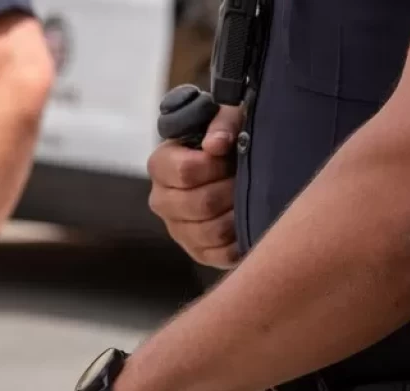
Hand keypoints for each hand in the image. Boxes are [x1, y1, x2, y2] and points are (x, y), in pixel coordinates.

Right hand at [147, 104, 243, 268]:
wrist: (239, 167)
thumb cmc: (232, 138)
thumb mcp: (231, 118)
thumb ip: (223, 123)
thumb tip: (215, 145)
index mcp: (161, 165)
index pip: (185, 172)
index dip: (215, 165)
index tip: (229, 156)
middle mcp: (161, 200)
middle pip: (200, 204)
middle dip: (231, 190)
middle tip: (244, 178)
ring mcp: (178, 230)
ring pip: (212, 231)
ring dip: (238, 213)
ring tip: (248, 197)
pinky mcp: (198, 252)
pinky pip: (221, 254)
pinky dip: (241, 239)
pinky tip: (248, 220)